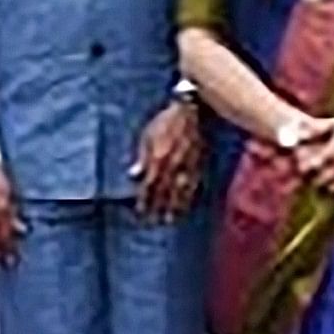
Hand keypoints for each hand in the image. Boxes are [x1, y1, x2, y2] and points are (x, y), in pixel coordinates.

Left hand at [134, 101, 204, 220]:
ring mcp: (188, 166)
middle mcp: (173, 166)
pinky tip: (187, 203)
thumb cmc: (168, 119)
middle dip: (158, 208)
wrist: (195, 110)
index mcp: (158, 158)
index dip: (145, 200)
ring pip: (180, 191)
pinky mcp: (200, 163)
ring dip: (175, 206)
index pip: (149, 185)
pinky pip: (194, 184)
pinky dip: (189, 196)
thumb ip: (141, 156)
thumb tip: (133, 175)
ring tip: (170, 219)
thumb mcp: (149, 134)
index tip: (141, 213)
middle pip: (164, 192)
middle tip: (154, 223)